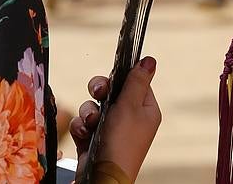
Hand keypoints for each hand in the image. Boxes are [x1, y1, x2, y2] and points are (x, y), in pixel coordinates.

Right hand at [71, 59, 160, 182]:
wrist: (102, 178)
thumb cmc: (121, 142)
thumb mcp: (130, 106)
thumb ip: (136, 81)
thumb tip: (150, 60)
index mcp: (145, 110)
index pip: (136, 83)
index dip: (123, 77)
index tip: (114, 76)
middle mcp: (130, 119)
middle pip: (112, 91)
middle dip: (100, 91)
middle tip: (98, 92)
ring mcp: (111, 130)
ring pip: (95, 106)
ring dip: (89, 112)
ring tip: (92, 123)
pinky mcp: (94, 139)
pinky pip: (85, 123)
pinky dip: (82, 127)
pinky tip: (84, 134)